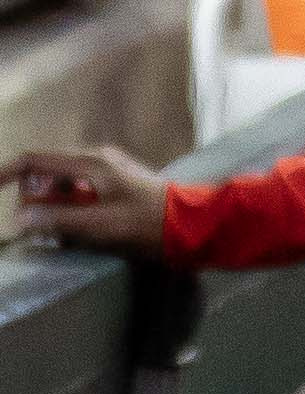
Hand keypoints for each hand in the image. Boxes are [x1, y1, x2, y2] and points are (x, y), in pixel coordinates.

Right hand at [12, 148, 168, 255]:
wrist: (196, 224)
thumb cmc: (150, 223)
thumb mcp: (101, 224)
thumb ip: (60, 220)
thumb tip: (21, 219)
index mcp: (90, 162)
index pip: (34, 160)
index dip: (7, 173)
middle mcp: (97, 159)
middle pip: (47, 173)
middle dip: (34, 199)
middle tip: (34, 228)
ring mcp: (109, 169)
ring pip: (64, 184)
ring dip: (54, 207)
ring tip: (58, 234)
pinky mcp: (118, 183)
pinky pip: (83, 191)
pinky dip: (73, 208)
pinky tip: (78, 229)